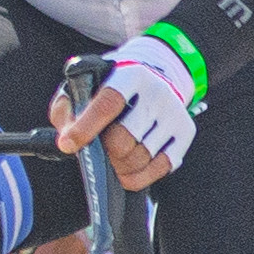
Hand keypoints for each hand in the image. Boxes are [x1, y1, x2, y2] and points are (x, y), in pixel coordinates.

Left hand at [54, 34, 196, 189]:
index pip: (107, 104)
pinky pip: (161, 167)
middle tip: (100, 152)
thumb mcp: (85, 88)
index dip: (86, 128)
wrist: (153, 78)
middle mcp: (157, 91)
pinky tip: (127, 172)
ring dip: (120, 167)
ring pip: (141, 157)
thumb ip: (68, 110)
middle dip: (106, 153)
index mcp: (129, 75)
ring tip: (113, 161)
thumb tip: (67, 140)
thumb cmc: (109, 88)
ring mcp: (174, 112)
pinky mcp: (186, 131)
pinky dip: (139, 177)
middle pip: (124, 138)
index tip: (68, 144)